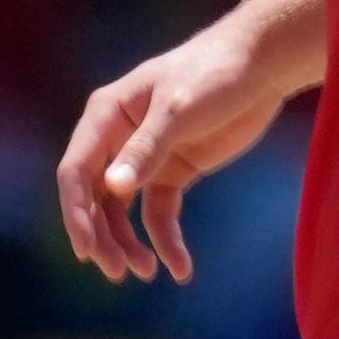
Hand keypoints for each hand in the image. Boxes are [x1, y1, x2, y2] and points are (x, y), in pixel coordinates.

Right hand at [56, 16, 293, 283]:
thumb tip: (112, 187)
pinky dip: (166, 240)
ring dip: (129, 243)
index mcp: (106, 117)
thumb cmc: (214, 74)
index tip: (87, 251)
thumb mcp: (179, 109)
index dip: (76, 214)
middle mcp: (117, 139)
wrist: (263, 65)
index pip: (76, 173)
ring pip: (123, 211)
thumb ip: (146, 148)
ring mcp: (146, 157)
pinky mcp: (175, 171)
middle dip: (103, 237)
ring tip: (147, 273)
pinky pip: (160, 213)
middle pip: (96, 198)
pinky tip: (179, 269)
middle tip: (117, 272)